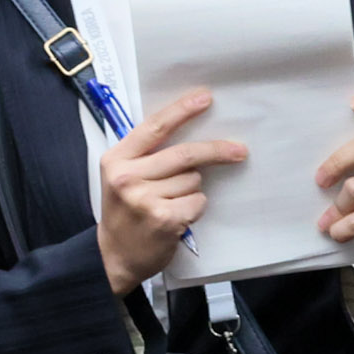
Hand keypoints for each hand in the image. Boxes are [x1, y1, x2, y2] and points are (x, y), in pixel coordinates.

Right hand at [97, 90, 246, 296]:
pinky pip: (197, 201)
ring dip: (192, 190)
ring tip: (170, 203)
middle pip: (184, 154)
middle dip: (216, 151)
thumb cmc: (124, 213)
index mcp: (116, 159)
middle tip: (239, 150)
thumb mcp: (121, 177)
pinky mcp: (164, 219)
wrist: (114, 256)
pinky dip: (194, 208)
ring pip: (193, 180)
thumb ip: (145, 155)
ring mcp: (145, 199)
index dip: (182, 110)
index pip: (154, 127)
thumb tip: (188, 131)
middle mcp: (127, 177)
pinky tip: (177, 217)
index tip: (205, 97)